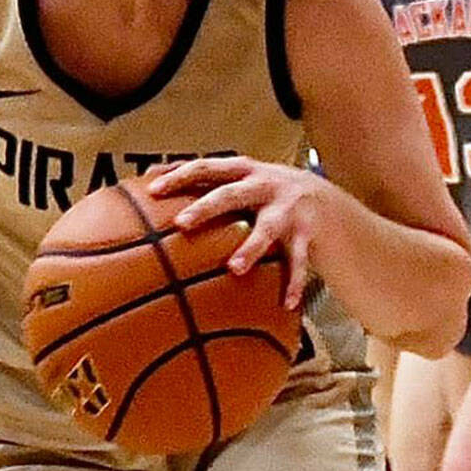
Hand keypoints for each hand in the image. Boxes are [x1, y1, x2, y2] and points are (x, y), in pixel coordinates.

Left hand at [147, 156, 321, 308]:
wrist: (322, 198)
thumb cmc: (264, 188)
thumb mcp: (236, 176)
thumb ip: (200, 177)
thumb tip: (148, 175)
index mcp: (242, 170)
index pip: (206, 167)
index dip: (179, 175)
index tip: (153, 189)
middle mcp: (264, 185)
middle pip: (231, 194)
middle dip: (206, 207)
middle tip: (181, 223)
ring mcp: (285, 210)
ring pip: (267, 229)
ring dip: (251, 248)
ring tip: (234, 268)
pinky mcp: (305, 234)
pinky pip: (298, 261)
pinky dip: (293, 282)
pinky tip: (285, 303)